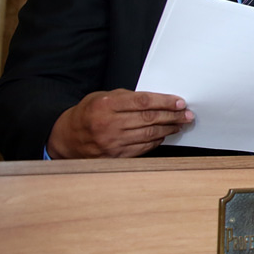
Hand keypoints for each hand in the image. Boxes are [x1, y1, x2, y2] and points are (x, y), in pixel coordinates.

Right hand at [46, 89, 193, 158]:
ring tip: (180, 124)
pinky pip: (142, 148)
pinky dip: (156, 141)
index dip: (165, 102)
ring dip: (169, 129)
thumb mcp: (103, 97)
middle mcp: (109, 124)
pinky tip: (164, 135)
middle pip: (149, 119)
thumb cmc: (88, 113)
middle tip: (187, 115)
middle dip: (173, 116)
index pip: (143, 102)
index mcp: (106, 105)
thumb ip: (128, 97)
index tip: (179, 102)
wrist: (67, 137)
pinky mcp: (115, 156)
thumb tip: (158, 100)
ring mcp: (112, 142)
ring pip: (149, 134)